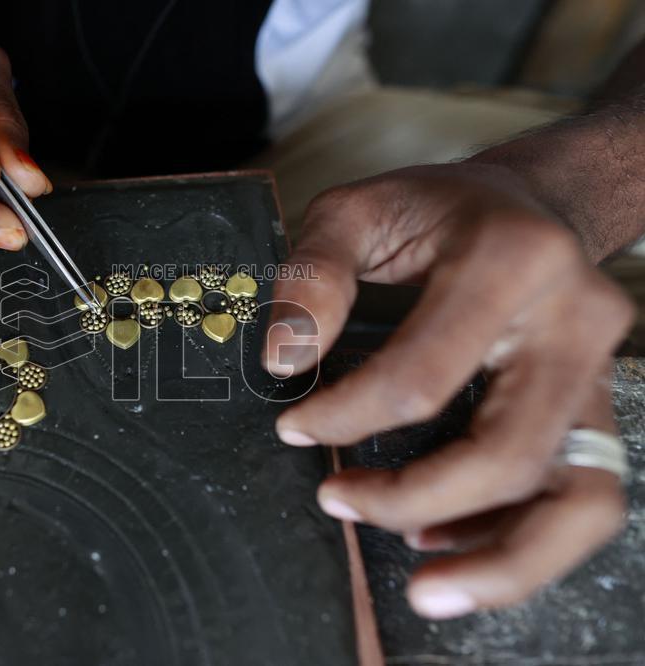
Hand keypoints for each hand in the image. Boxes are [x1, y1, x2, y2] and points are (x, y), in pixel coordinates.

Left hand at [264, 163, 632, 617]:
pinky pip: (581, 500)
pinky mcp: (598, 410)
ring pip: (576, 499)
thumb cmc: (437, 212)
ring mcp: (600, 374)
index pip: (420, 379)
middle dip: (410, 500)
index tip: (295, 426)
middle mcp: (575, 322)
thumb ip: (312, 273)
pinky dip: (520, 543)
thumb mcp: (357, 209)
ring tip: (422, 586)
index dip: (345, 418)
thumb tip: (283, 358)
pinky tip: (449, 543)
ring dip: (495, 561)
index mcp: (513, 262)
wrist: (529, 207)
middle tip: (338, 499)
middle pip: (507, 455)